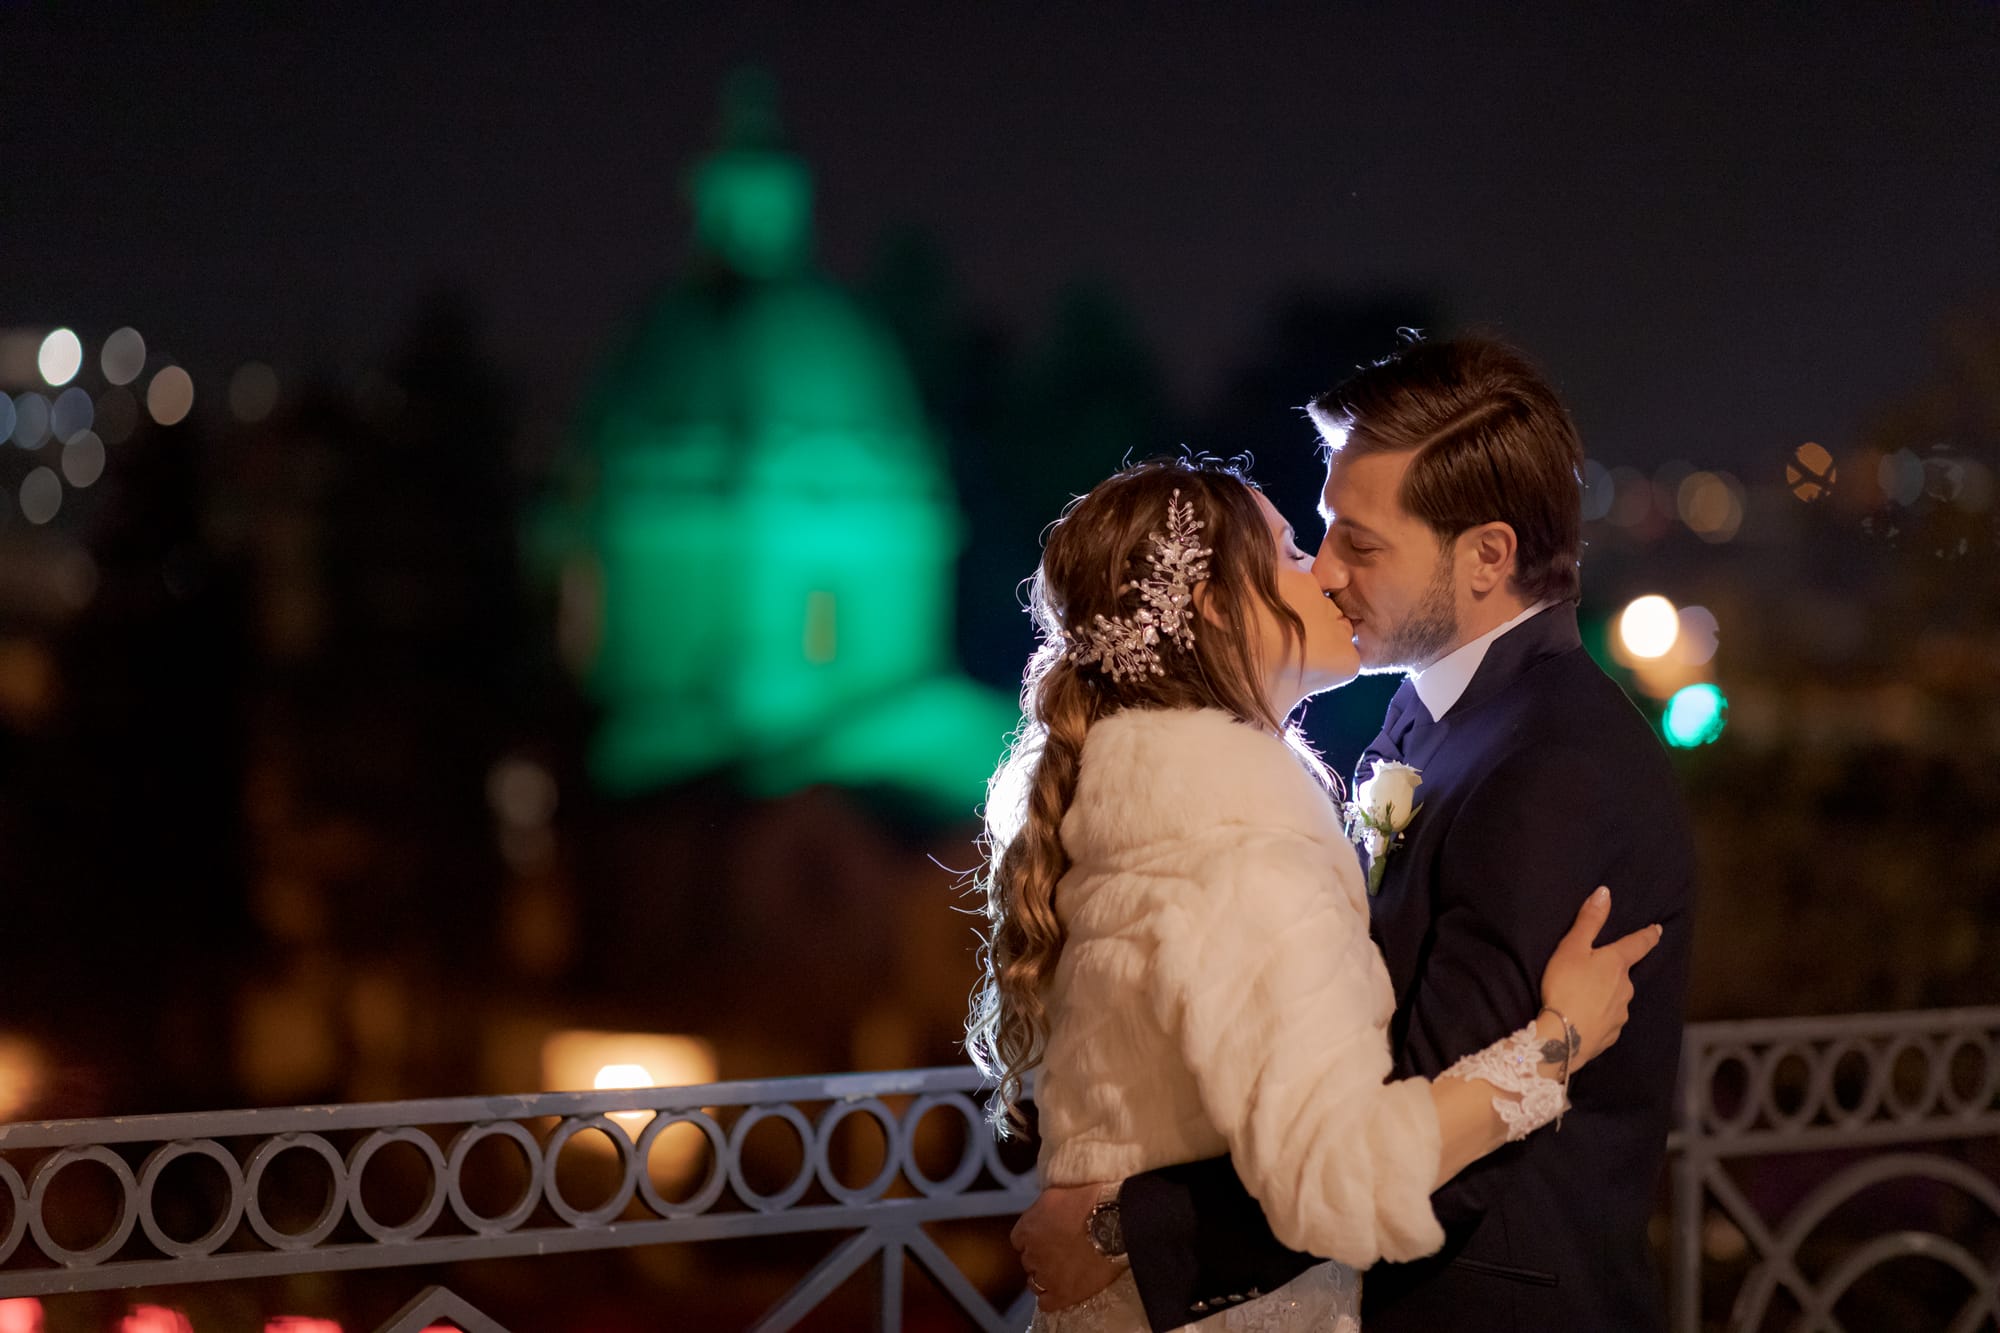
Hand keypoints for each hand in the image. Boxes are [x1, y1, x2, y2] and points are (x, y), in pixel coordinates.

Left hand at [1010, 1182, 1121, 1310]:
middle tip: (1061, 1251)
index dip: (1034, 1239)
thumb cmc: (1091, 1205)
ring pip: (1035, 1282)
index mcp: (1028, 1228)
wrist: (1114, 1226)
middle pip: (1028, 1260)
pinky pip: (1046, 1303)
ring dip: (1045, 1277)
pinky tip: (1062, 1290)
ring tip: (1065, 1271)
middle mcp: (1032, 1254)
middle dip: (1042, 1256)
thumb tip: (1041, 1214)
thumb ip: (1042, 1210)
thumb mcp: (1057, 1195)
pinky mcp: (1062, 1294)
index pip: (1019, 1240)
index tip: (1046, 1237)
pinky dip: (1052, 1299)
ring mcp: (1046, 1276)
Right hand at [1539, 886, 1662, 1069]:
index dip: (1648, 935)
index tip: (1657, 930)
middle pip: (1622, 975)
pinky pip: (1607, 1020)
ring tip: (1583, 998)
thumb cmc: (1565, 986)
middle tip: (1592, 972)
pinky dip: (1598, 1016)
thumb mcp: (1571, 948)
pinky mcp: (1611, 1034)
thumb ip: (1589, 921)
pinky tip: (1584, 1019)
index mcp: (1616, 964)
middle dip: (1612, 972)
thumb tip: (1605, 892)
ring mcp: (1620, 1013)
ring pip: (1616, 998)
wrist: (1562, 1037)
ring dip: (1604, 996)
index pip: (1638, 944)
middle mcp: (1625, 988)